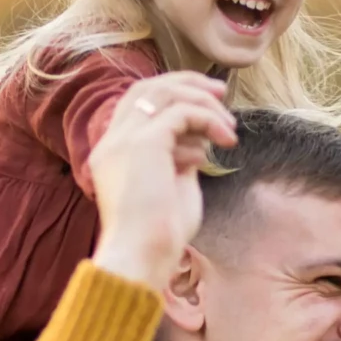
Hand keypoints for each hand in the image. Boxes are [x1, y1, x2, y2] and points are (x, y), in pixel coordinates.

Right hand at [88, 73, 236, 289]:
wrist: (142, 257)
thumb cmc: (159, 237)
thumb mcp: (171, 188)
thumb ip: (178, 159)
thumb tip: (199, 141)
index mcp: (112, 153)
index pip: (137, 104)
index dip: (171, 92)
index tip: (207, 101)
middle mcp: (111, 142)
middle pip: (147, 88)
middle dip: (187, 83)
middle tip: (221, 92)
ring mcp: (123, 140)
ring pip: (165, 94)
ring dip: (203, 104)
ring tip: (229, 128)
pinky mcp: (143, 144)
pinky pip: (181, 113)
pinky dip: (208, 121)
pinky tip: (224, 143)